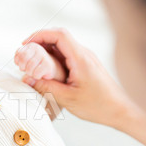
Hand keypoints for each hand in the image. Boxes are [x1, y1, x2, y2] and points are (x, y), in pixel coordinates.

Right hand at [20, 29, 139, 129]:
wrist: (121, 111)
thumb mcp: (68, 99)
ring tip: (31, 63)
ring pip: (62, 47)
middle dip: (39, 42)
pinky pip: (66, 56)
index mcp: (81, 58)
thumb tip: (27, 79)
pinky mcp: (86, 66)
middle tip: (24, 53)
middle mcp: (84, 54)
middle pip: (58, 38)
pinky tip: (45, 71)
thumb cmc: (99, 106)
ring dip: (45, 51)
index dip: (39, 35)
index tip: (25, 44)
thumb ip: (46, 87)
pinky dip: (53, 59)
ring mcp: (86, 59)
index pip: (59, 35)